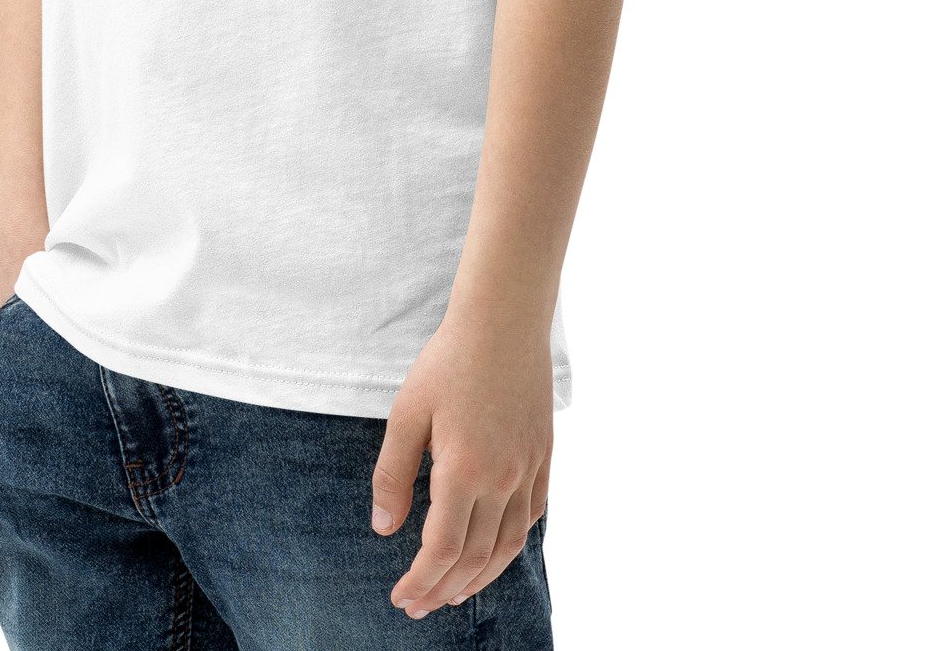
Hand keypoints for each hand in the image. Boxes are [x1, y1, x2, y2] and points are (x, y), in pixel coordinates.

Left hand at [371, 307, 552, 617]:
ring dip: (480, 577)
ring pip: (508, 545)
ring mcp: (528, 470)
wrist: (503, 322)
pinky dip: (511, 543)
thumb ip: (393, 474)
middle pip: (475, 558)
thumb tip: (384, 527)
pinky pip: (532, 516)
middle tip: (420, 605)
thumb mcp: (406, 413)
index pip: (442, 551)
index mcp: (463, 471)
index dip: (421, 581)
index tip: (402, 597)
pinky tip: (495, 550)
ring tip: (455, 592)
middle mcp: (502, 480)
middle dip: (444, 589)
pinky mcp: (543, 457)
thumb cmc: (448, 362)